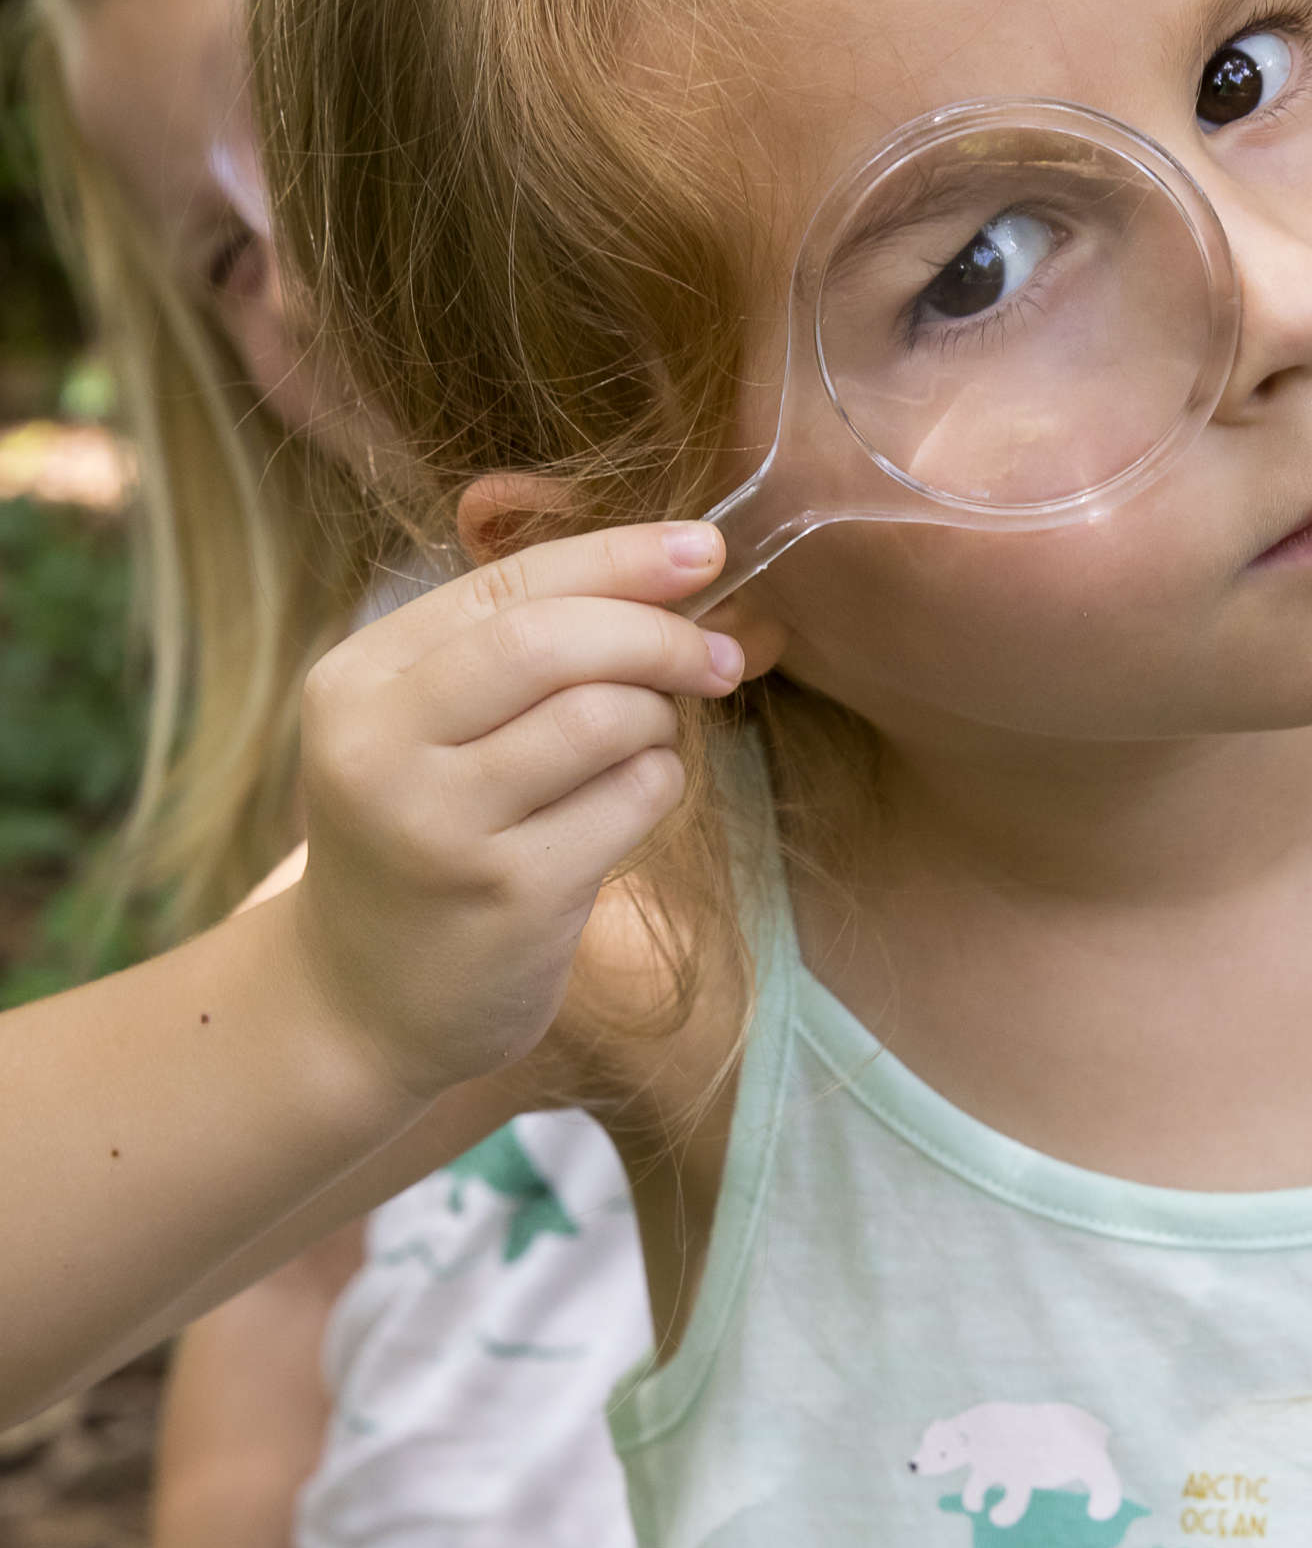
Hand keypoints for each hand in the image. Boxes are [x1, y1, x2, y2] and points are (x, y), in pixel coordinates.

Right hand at [288, 520, 740, 1100]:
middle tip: (719, 656)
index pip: (507, 584)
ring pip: (605, 718)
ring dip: (658, 719)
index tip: (707, 548)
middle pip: (554, 642)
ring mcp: (442, 828)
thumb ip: (515, 640)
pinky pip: (633, 799)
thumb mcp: (423, 726)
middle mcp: (381, 749)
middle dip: (659, 633)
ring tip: (643, 744)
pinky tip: (626, 804)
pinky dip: (657, 784)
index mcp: (355, 681)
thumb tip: (675, 563)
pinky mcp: (512, 896)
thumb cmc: (422, 834)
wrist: (360, 1000)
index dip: (621, 556)